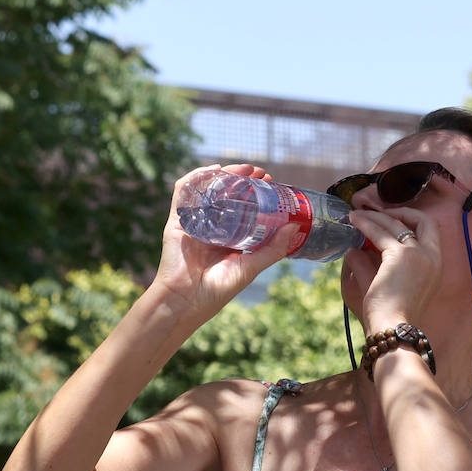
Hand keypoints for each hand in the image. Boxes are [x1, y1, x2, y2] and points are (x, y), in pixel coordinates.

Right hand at [153, 164, 298, 315]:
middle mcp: (210, 227)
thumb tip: (294, 226)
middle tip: (260, 172)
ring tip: (243, 168)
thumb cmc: (216, 290)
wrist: (186, 302)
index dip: (257, 193)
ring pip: (208, 189)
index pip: (243, 208)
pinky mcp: (177, 221)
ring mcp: (194, 222)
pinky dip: (197, 176)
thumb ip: (272, 249)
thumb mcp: (251, 267)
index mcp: (227, 238)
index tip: (271, 183)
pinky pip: (183, 192)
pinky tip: (215, 170)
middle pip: (226, 195)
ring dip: (226, 174)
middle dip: (244, 180)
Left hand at [345, 205, 442, 327]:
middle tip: (377, 213)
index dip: (412, 220)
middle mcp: (432, 256)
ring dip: (375, 216)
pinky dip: (365, 223)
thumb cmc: (389, 313)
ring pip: (396, 224)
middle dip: (400, 211)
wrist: (393, 327)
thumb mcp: (386, 285)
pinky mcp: (400, 256)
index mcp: (436, 265)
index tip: (392, 220)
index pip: (431, 232)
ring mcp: (418, 254)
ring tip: (355, 215)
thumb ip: (373, 265)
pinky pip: (379, 232)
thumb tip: (355, 249)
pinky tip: (353, 221)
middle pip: (423, 220)